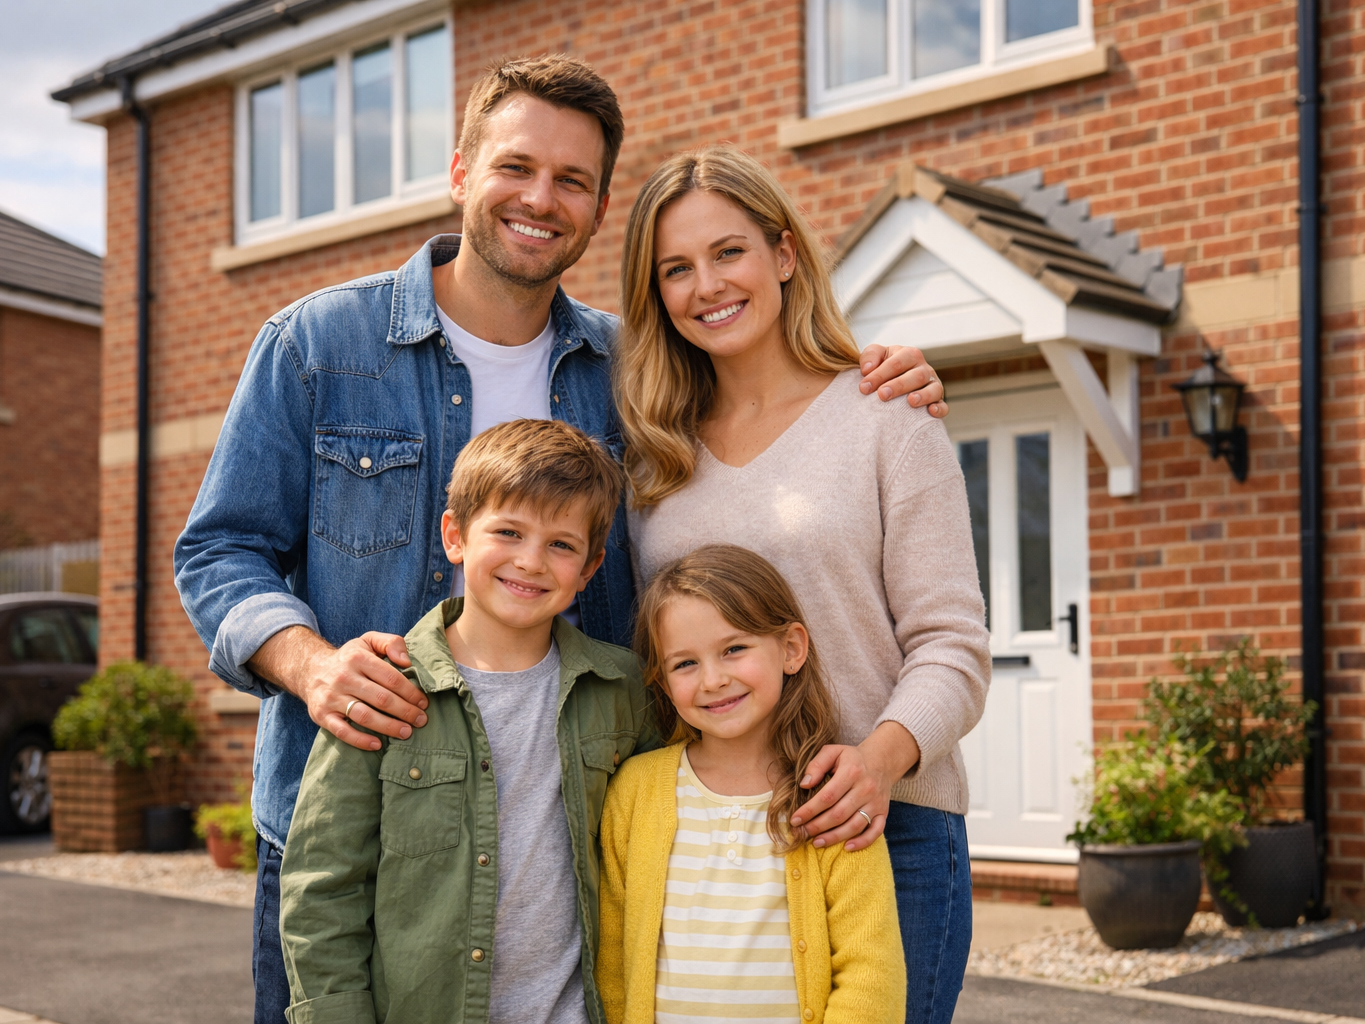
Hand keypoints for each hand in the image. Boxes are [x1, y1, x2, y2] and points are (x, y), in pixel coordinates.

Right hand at [250, 626, 428, 751]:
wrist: (310, 670)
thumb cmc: (349, 658)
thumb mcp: (368, 641)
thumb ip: (391, 643)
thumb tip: (406, 661)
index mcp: (358, 658)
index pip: (391, 677)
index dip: (410, 692)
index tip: (423, 702)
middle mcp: (344, 677)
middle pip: (381, 698)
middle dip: (405, 711)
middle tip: (421, 720)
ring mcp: (331, 698)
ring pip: (365, 716)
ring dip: (389, 727)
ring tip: (407, 732)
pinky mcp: (321, 715)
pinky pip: (343, 731)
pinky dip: (361, 740)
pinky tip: (378, 744)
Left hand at [789, 722, 920, 851]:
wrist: (881, 761)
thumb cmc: (851, 758)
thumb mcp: (832, 752)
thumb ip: (816, 765)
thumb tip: (804, 784)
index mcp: (851, 771)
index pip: (827, 796)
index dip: (809, 810)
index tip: (795, 819)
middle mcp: (866, 788)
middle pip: (839, 814)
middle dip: (817, 826)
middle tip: (802, 833)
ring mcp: (876, 802)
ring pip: (854, 826)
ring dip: (834, 837)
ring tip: (817, 842)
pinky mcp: (883, 812)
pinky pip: (875, 832)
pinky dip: (862, 842)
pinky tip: (847, 847)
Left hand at [859, 344, 947, 417]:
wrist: (895, 379)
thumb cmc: (884, 367)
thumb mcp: (876, 356)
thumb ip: (870, 356)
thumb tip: (867, 369)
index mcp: (909, 354)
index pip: (896, 363)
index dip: (879, 375)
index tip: (863, 387)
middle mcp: (923, 368)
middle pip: (916, 375)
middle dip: (899, 385)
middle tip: (882, 395)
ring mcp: (933, 384)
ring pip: (934, 388)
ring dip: (923, 395)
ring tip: (911, 402)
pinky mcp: (938, 400)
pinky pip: (943, 405)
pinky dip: (939, 408)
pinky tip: (930, 412)